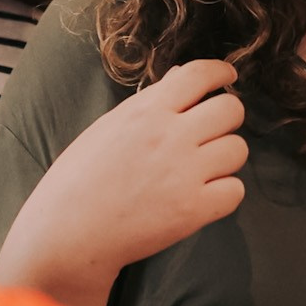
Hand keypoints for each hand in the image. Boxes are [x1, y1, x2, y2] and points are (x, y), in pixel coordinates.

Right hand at [0, 59, 247, 305]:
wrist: (67, 233)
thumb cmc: (77, 180)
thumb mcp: (107, 128)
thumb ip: (148, 103)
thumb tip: (179, 77)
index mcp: (146, 111)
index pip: (199, 75)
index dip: (220, 72)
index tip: (227, 77)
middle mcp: (171, 136)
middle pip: (231, 110)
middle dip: (227, 118)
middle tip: (212, 131)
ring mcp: (185, 173)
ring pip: (238, 150)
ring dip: (224, 158)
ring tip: (202, 169)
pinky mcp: (193, 210)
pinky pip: (235, 191)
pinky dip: (223, 194)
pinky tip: (201, 197)